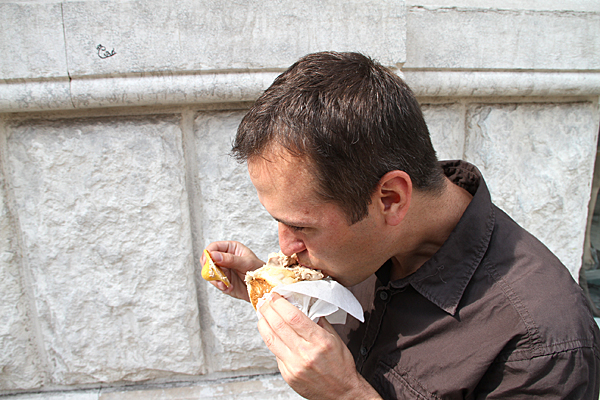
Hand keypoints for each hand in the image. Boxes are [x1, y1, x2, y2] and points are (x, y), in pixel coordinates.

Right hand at [202, 241, 263, 301]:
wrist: (263, 286)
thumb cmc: (258, 270)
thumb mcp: (246, 263)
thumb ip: (230, 259)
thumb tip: (214, 255)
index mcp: (231, 248)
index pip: (214, 247)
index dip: (208, 253)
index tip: (209, 261)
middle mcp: (224, 258)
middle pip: (207, 260)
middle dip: (209, 268)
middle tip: (215, 274)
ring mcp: (223, 270)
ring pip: (209, 272)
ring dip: (215, 279)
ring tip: (225, 284)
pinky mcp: (223, 280)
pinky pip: (216, 282)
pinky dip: (220, 286)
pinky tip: (229, 287)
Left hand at [258, 294, 382, 399]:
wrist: (341, 393)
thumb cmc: (340, 365)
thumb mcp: (335, 338)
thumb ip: (319, 321)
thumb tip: (304, 304)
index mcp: (319, 341)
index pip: (293, 317)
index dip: (280, 303)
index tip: (274, 295)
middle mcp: (305, 353)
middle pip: (278, 325)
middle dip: (268, 309)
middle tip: (264, 301)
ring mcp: (294, 366)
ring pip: (271, 339)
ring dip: (263, 323)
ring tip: (262, 314)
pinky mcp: (288, 375)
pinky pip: (275, 353)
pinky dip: (270, 339)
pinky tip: (270, 332)